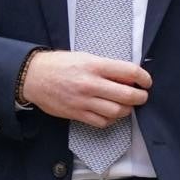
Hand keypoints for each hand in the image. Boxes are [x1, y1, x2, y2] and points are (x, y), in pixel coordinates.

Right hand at [20, 50, 150, 127]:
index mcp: (94, 65)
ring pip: (118, 111)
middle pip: (128, 95)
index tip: (146, 82)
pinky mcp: (77, 113)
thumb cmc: (58, 65)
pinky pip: (103, 122)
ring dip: (126, 110)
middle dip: (140, 97)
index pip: (130, 71)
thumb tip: (128, 76)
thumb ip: (106, 67)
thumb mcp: (84, 57)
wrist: (33, 77)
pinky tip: (109, 112)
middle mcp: (91, 83)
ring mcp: (84, 101)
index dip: (144, 78)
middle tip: (141, 96)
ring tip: (125, 105)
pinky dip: (111, 119)